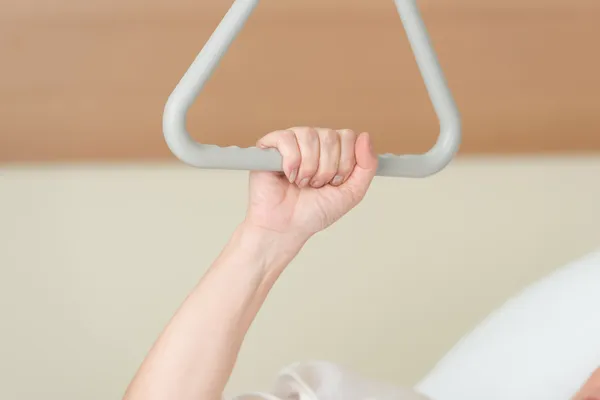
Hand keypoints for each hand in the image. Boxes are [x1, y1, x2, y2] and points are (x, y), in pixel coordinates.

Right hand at [244, 127, 377, 243]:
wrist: (286, 228)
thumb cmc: (314, 212)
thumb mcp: (352, 193)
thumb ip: (367, 166)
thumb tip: (365, 136)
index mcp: (332, 150)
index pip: (347, 136)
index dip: (344, 162)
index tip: (335, 182)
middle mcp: (313, 142)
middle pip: (330, 136)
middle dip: (327, 168)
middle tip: (316, 185)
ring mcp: (291, 143)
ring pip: (309, 135)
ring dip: (309, 167)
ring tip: (302, 183)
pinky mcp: (269, 147)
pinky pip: (286, 138)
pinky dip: (291, 161)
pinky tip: (289, 176)